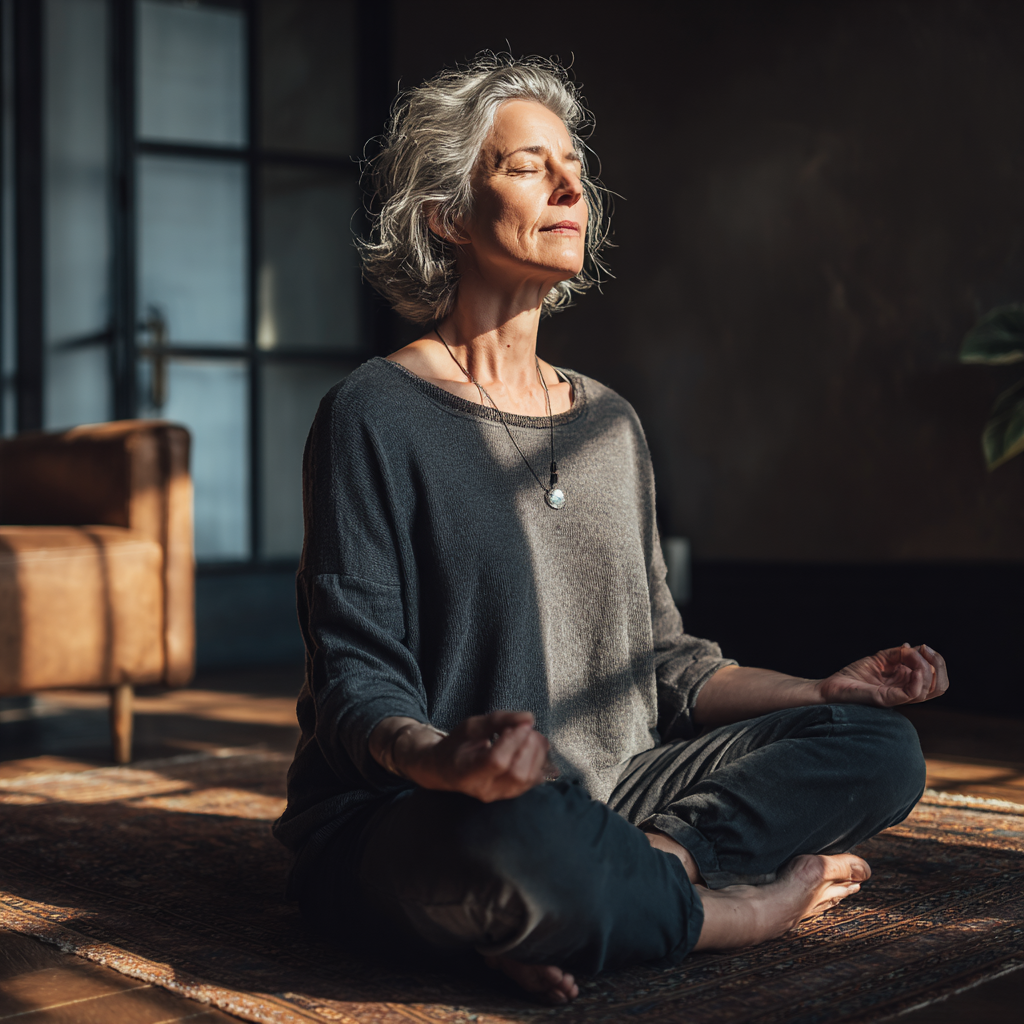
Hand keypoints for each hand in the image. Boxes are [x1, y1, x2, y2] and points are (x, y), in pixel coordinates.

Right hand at [392, 710, 556, 801]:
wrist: (448, 769)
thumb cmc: (458, 745)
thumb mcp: (470, 726)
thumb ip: (499, 720)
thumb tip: (529, 718)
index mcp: (466, 772)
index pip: (497, 761)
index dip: (514, 741)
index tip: (521, 723)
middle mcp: (484, 789)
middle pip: (517, 773)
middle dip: (529, 746)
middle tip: (526, 727)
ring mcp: (499, 796)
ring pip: (528, 779)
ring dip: (538, 753)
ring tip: (531, 735)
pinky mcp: (511, 795)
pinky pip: (534, 781)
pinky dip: (540, 762)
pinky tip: (534, 747)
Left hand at [819, 644, 947, 707]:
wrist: (831, 686)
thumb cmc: (854, 675)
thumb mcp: (880, 659)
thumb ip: (898, 654)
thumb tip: (912, 646)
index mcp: (907, 683)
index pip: (936, 678)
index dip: (936, 661)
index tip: (923, 646)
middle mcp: (906, 692)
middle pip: (940, 686)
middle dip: (939, 665)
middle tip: (925, 650)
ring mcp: (898, 697)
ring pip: (929, 690)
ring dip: (927, 668)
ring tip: (913, 655)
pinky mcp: (886, 699)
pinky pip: (911, 694)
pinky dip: (918, 680)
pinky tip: (914, 670)